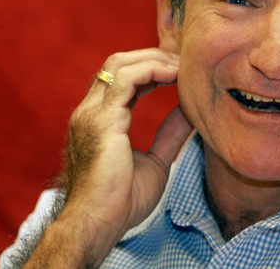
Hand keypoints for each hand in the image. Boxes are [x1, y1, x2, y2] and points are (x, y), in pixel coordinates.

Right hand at [25, 48, 191, 266]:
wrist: (99, 224)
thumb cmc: (121, 201)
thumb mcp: (156, 161)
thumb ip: (170, 134)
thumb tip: (190, 113)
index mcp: (98, 119)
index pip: (121, 77)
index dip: (151, 67)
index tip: (180, 70)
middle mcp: (89, 111)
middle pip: (118, 62)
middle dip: (153, 55)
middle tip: (185, 61)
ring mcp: (91, 113)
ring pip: (120, 64)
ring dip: (155, 59)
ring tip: (182, 65)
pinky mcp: (101, 120)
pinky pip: (126, 80)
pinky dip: (152, 70)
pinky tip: (175, 75)